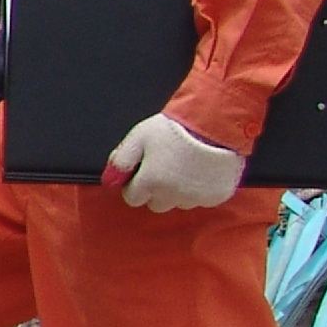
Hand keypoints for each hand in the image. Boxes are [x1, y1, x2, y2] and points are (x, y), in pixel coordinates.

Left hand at [105, 112, 241, 211]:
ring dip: (180, 191)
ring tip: (187, 166)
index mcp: (150, 182)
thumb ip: (121, 160)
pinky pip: (203, 200)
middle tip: (167, 167)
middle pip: (156, 204)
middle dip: (157, 190)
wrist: (218, 122)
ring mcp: (195, 197)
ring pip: (180, 203)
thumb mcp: (139, 136)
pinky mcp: (216, 196)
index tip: (145, 171)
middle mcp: (171, 195)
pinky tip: (203, 171)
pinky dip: (201, 190)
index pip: (132, 198)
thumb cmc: (177, 126)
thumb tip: (109, 180)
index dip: (137, 184)